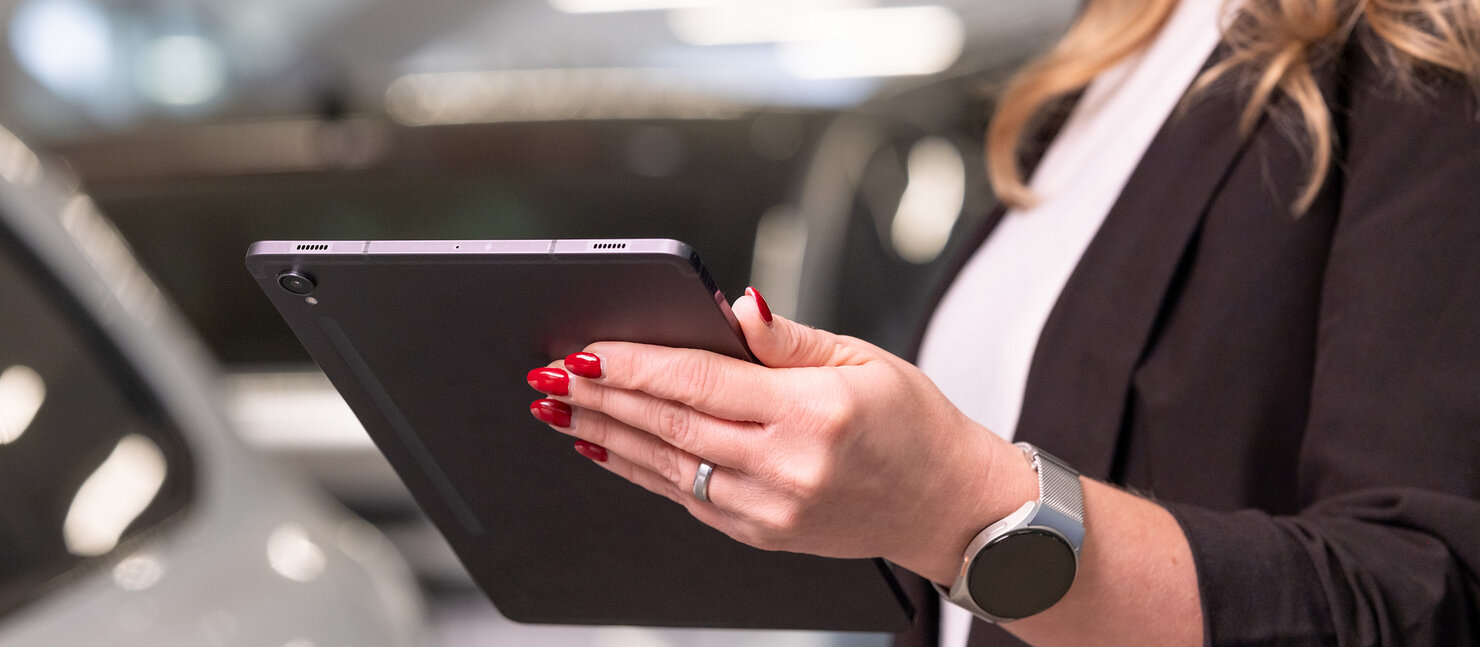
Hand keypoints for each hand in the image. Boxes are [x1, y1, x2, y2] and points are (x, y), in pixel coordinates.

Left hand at [525, 289, 1034, 582]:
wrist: (949, 506)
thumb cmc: (912, 425)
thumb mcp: (863, 358)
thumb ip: (787, 338)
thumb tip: (734, 306)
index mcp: (812, 413)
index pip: (699, 381)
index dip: (633, 364)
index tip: (584, 349)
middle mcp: (785, 467)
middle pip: (669, 424)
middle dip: (601, 398)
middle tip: (547, 376)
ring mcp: (770, 509)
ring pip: (666, 465)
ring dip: (604, 436)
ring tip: (557, 411)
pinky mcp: (762, 533)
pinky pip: (685, 498)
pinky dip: (638, 471)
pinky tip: (606, 449)